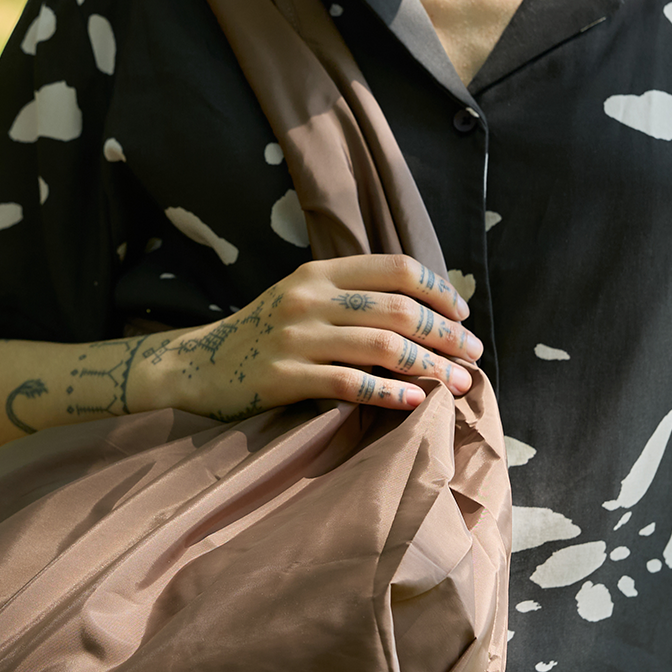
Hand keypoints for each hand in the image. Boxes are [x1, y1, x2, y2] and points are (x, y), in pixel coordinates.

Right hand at [129, 253, 481, 422]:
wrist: (198, 366)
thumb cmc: (264, 335)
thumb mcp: (302, 298)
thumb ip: (351, 296)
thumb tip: (423, 310)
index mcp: (319, 273)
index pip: (396, 269)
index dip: (438, 290)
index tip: (462, 315)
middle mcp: (308, 299)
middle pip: (398, 310)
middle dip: (446, 334)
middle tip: (473, 355)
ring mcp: (294, 337)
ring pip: (382, 348)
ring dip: (430, 366)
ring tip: (457, 383)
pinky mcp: (282, 377)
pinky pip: (349, 384)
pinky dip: (390, 393)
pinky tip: (414, 402)